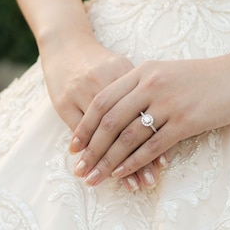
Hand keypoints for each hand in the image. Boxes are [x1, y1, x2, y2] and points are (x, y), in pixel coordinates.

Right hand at [38, 30, 166, 187]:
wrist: (66, 44)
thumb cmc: (104, 63)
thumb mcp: (125, 72)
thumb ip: (143, 94)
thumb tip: (167, 123)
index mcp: (125, 72)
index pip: (142, 112)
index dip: (153, 139)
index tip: (163, 165)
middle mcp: (104, 81)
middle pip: (124, 125)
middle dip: (135, 158)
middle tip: (146, 183)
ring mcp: (81, 91)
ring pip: (102, 132)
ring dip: (112, 161)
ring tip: (124, 185)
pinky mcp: (63, 101)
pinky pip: (80, 130)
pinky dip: (90, 149)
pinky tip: (96, 165)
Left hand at [70, 54, 229, 189]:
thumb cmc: (208, 77)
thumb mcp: (170, 73)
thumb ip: (145, 87)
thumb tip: (123, 112)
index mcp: (144, 71)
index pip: (103, 100)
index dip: (84, 125)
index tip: (74, 146)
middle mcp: (151, 84)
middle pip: (109, 120)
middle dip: (91, 148)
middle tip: (79, 168)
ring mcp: (168, 103)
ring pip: (127, 136)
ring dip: (108, 161)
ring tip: (95, 177)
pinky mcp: (186, 121)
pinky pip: (152, 146)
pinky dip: (134, 162)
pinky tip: (123, 174)